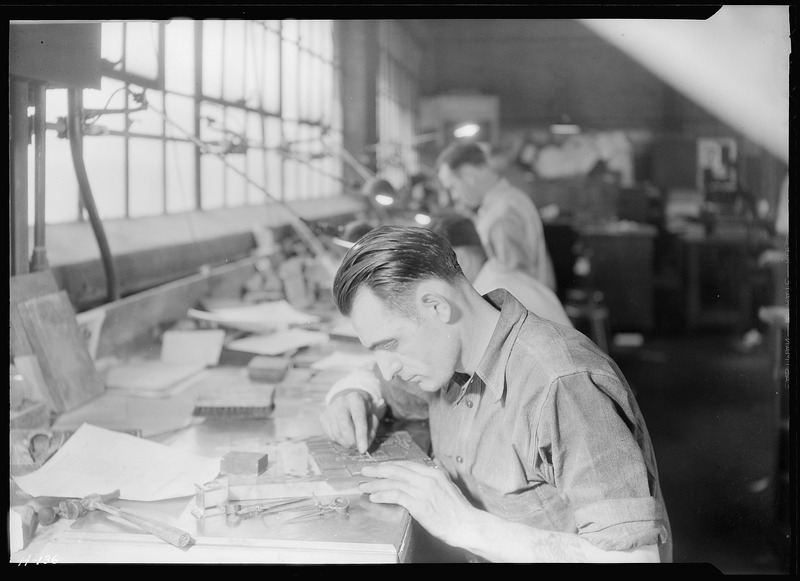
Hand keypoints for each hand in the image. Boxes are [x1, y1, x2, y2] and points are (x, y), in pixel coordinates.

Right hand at [318, 389, 377, 452]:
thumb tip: (364, 446)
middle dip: (352, 441)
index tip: (363, 449)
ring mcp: (329, 409)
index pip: (358, 418)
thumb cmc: (363, 412)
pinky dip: (338, 441)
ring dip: (345, 443)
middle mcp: (340, 402)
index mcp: (355, 399)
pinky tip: (344, 436)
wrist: (349, 402)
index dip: (361, 435)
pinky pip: (330, 435)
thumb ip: (371, 431)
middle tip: (357, 446)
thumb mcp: (372, 418)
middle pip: (344, 426)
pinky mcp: (323, 417)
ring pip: (336, 433)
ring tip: (352, 442)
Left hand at [359, 461, 476, 546]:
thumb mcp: (449, 486)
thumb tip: (432, 465)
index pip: (406, 464)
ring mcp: (423, 490)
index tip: (378, 467)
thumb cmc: (458, 510)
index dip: (390, 465)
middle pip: (396, 470)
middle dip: (378, 470)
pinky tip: (375, 497)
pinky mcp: (419, 504)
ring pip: (393, 482)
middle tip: (365, 471)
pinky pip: (396, 495)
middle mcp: (427, 478)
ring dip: (376, 484)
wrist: (467, 524)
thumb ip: (437, 475)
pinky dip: (383, 495)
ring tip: (364, 486)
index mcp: (434, 473)